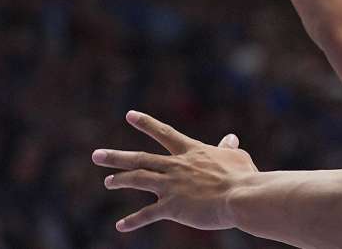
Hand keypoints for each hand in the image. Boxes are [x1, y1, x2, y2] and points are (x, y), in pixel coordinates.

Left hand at [92, 110, 258, 232]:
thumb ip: (228, 149)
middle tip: (97, 155)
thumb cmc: (244, 176)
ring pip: (137, 180)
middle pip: (140, 158)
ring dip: (119, 180)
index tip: (129, 115)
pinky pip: (147, 214)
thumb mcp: (238, 157)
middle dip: (116, 156)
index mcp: (192, 152)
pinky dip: (133, 221)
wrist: (241, 196)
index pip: (165, 133)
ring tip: (108, 181)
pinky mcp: (171, 207)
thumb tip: (230, 138)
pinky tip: (121, 226)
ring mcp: (171, 186)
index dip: (146, 124)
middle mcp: (176, 166)